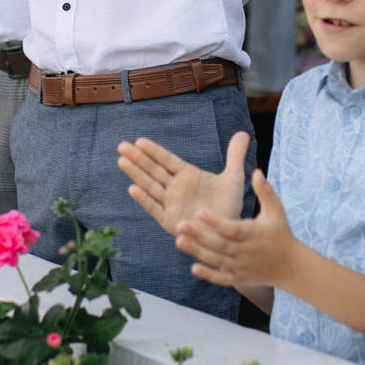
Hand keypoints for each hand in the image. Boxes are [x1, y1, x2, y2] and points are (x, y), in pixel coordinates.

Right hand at [118, 131, 249, 236]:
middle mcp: (175, 188)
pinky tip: (133, 189)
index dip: (153, 151)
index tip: (139, 141)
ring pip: (150, 186)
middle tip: (122, 146)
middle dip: (138, 158)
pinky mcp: (170, 221)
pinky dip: (144, 199)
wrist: (228, 231)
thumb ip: (234, 156)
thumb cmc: (229, 206)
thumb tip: (243, 133)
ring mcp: (171, 204)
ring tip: (122, 161)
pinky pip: (155, 208)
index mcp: (187, 175)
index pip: (167, 160)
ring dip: (136, 174)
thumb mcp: (233, 178)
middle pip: (154, 170)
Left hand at [173, 169, 299, 288]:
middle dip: (199, 235)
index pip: (232, 228)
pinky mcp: (239, 278)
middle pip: (220, 244)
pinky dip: (208, 275)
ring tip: (178, 241)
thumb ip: (265, 191)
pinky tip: (193, 268)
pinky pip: (222, 279)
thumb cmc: (281, 233)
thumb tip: (257, 171)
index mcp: (254, 233)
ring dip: (197, 252)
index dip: (215, 221)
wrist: (291, 267)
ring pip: (217, 260)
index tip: (198, 212)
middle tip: (179, 224)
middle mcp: (246, 251)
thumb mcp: (276, 210)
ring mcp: (241, 266)